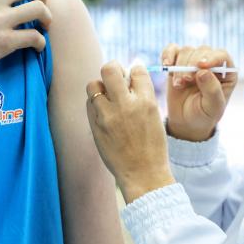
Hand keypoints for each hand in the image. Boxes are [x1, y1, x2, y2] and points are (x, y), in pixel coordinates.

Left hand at [86, 62, 174, 203]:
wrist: (143, 175)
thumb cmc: (152, 145)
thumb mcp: (154, 116)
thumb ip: (142, 94)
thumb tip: (132, 68)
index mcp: (146, 102)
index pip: (136, 69)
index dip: (133, 70)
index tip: (131, 77)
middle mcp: (126, 105)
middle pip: (109, 69)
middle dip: (112, 69)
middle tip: (115, 78)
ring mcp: (108, 116)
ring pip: (93, 84)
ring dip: (100, 87)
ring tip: (107, 97)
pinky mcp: (95, 126)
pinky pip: (89, 103)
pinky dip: (95, 103)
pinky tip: (104, 112)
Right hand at [162, 45, 237, 141]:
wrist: (186, 121)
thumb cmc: (204, 114)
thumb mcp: (212, 108)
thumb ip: (212, 90)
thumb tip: (203, 71)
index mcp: (226, 73)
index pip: (222, 56)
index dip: (212, 57)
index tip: (200, 66)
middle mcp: (211, 63)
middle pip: (202, 51)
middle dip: (191, 64)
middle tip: (185, 80)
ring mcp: (193, 61)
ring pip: (186, 50)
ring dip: (179, 66)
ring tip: (178, 85)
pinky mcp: (178, 61)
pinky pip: (172, 50)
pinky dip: (167, 54)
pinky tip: (166, 65)